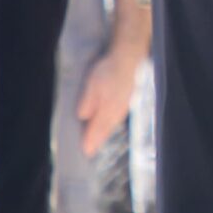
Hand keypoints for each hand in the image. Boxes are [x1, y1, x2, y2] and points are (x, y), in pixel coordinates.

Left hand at [75, 38, 145, 155]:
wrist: (129, 58)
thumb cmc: (109, 71)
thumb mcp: (92, 85)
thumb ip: (87, 103)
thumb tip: (82, 117)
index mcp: (106, 112)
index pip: (96, 133)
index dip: (89, 144)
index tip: (84, 153)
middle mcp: (115, 114)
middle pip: (104, 133)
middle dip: (96, 141)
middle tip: (88, 151)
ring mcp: (122, 108)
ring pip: (110, 126)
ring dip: (102, 134)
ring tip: (95, 140)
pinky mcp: (125, 102)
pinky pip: (115, 118)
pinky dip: (108, 124)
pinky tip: (106, 122)